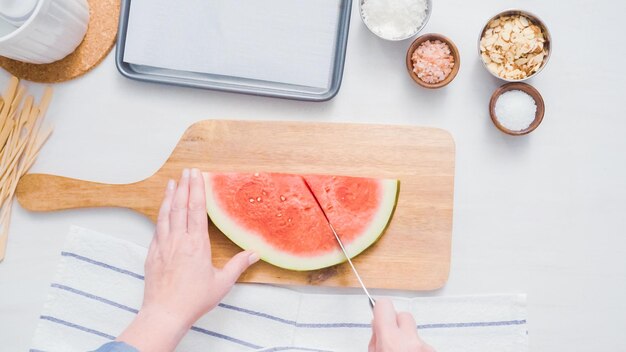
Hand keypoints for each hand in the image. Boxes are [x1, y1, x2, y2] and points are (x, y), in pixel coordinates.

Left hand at [117, 168, 258, 351]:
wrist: (165, 313)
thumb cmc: (193, 300)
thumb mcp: (222, 283)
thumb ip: (238, 265)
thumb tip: (253, 254)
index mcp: (197, 244)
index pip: (197, 210)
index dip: (197, 190)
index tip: (197, 176)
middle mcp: (179, 240)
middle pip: (181, 207)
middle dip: (184, 186)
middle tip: (187, 172)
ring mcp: (163, 246)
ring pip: (166, 214)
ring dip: (170, 197)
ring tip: (172, 183)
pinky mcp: (153, 254)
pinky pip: (157, 228)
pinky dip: (160, 214)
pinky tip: (162, 210)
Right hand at [369, 298, 434, 351]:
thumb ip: (375, 338)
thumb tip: (378, 327)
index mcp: (390, 340)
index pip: (384, 305)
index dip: (380, 309)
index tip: (379, 313)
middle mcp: (411, 341)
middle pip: (404, 316)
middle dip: (397, 324)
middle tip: (391, 339)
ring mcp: (426, 347)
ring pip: (415, 331)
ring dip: (408, 339)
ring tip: (402, 351)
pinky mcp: (434, 351)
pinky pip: (424, 343)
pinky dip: (418, 347)